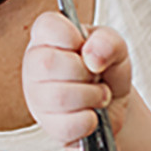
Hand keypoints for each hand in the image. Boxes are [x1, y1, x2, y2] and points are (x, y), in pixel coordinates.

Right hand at [22, 12, 130, 146]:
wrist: (113, 105)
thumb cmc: (106, 69)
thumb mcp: (116, 47)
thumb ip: (108, 42)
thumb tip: (92, 57)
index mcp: (47, 36)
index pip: (46, 26)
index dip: (71, 37)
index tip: (84, 46)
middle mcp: (34, 64)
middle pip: (47, 64)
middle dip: (84, 72)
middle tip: (95, 75)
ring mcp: (37, 97)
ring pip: (58, 97)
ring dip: (92, 97)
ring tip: (99, 95)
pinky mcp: (48, 125)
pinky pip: (66, 125)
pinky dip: (89, 121)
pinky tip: (91, 114)